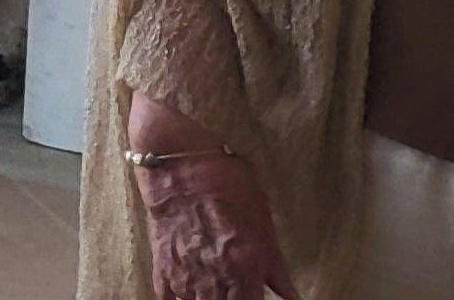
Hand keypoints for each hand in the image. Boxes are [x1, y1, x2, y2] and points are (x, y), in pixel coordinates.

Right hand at [136, 157, 292, 299]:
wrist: (181, 167)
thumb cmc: (228, 190)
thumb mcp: (263, 226)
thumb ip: (277, 270)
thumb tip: (293, 297)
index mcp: (243, 272)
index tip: (255, 297)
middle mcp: (212, 280)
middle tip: (236, 291)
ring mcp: (183, 275)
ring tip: (214, 291)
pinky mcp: (160, 265)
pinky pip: (167, 298)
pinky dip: (178, 298)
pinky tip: (187, 292)